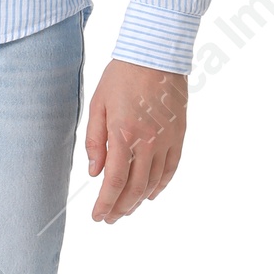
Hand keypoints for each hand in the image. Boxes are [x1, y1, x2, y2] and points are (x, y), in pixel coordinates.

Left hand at [85, 60, 188, 222]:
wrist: (156, 55)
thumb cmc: (121, 77)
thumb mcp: (98, 106)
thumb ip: (95, 142)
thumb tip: (94, 173)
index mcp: (123, 135)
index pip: (113, 182)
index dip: (105, 204)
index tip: (98, 216)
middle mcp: (147, 142)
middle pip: (134, 188)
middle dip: (120, 207)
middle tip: (109, 218)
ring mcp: (167, 140)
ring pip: (154, 182)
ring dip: (139, 200)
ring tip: (126, 210)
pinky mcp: (179, 135)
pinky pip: (171, 168)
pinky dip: (161, 185)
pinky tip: (151, 194)